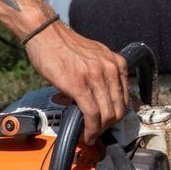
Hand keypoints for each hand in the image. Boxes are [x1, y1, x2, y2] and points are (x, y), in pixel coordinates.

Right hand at [26, 22, 128, 137]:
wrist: (45, 34)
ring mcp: (95, 77)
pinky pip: (91, 113)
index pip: (124, 98)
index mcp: (115, 63)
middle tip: (98, 132)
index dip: (117, 116)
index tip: (108, 123)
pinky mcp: (79, 85)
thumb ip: (101, 74)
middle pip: (118, 109)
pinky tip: (86, 134)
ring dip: (99, 130)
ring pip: (106, 114)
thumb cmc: (64, 45)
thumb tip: (101, 98)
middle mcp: (109, 69)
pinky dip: (90, 129)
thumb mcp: (93, 56)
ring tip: (91, 135)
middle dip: (108, 126)